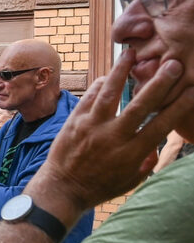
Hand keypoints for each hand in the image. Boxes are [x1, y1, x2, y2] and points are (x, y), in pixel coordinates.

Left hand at [30, 51, 193, 212]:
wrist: (60, 189)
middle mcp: (112, 137)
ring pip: (109, 93)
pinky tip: (110, 74)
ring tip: (131, 53)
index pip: (161, 125)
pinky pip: (89, 97)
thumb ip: (146, 163)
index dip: (179, 107)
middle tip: (174, 64)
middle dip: (159, 84)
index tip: (193, 91)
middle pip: (140, 105)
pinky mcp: (74, 121)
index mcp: (131, 153)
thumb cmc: (98, 187)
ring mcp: (91, 127)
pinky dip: (99, 84)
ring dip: (121, 71)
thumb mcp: (129, 181)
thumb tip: (156, 146)